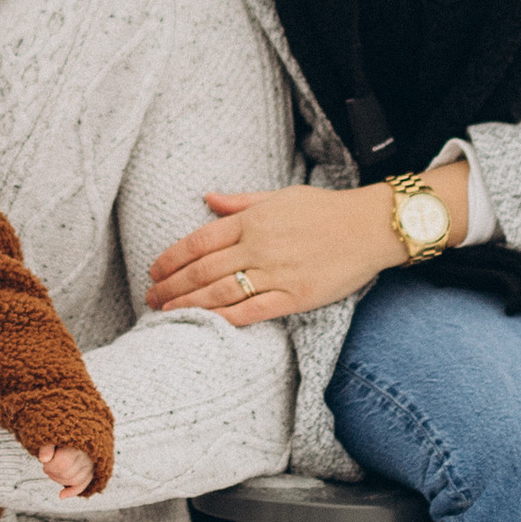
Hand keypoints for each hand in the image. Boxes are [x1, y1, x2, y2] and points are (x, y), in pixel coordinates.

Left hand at [37, 443, 96, 498]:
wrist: (73, 434)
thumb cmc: (59, 437)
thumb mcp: (51, 438)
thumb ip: (46, 447)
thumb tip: (43, 458)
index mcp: (77, 444)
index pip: (62, 464)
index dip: (50, 465)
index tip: (45, 460)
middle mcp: (87, 455)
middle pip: (67, 474)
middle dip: (53, 472)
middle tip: (47, 466)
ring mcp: (90, 464)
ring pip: (74, 480)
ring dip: (59, 479)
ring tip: (51, 470)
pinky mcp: (91, 471)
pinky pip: (82, 485)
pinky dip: (71, 491)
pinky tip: (61, 495)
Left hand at [146, 168, 468, 324]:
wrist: (370, 226)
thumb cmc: (325, 210)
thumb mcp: (279, 196)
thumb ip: (240, 202)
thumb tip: (207, 198)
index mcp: (252, 221)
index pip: (198, 241)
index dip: (171, 259)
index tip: (154, 271)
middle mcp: (259, 246)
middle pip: (202, 271)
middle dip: (171, 286)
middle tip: (150, 298)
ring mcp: (277, 273)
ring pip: (220, 293)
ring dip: (188, 305)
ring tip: (165, 313)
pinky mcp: (296, 296)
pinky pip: (252, 311)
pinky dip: (225, 319)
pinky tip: (205, 325)